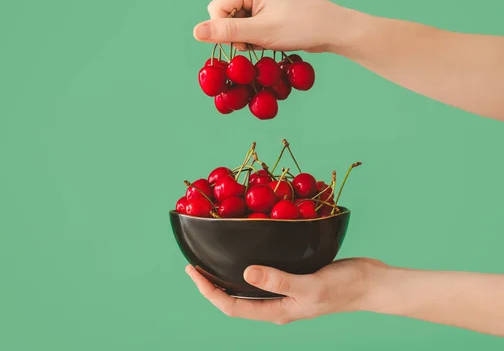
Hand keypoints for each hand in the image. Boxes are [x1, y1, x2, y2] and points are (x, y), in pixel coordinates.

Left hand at [185, 258, 385, 324]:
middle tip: (194, 265)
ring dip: (228, 276)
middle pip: (234, 299)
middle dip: (212, 285)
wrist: (371, 284)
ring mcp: (285, 292)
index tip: (192, 273)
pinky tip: (246, 251)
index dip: (208, 292)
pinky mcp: (293, 278)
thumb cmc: (344, 287)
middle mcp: (276, 305)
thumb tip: (244, 274)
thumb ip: (278, 281)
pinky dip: (248, 265)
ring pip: (247, 288)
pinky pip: (263, 274)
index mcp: (276, 311)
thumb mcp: (309, 285)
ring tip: (212, 259)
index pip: (232, 306)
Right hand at [193, 0, 357, 52]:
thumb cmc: (301, 27)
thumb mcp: (260, 33)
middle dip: (237, 34)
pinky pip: (247, 22)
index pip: (216, 8)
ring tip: (268, 38)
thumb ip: (226, 33)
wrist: (333, 29)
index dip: (225, 31)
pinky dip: (254, 35)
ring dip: (247, 36)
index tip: (246, 41)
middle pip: (224, 14)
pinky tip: (270, 37)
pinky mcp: (266, 3)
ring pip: (235, 21)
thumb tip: (195, 32)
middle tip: (259, 40)